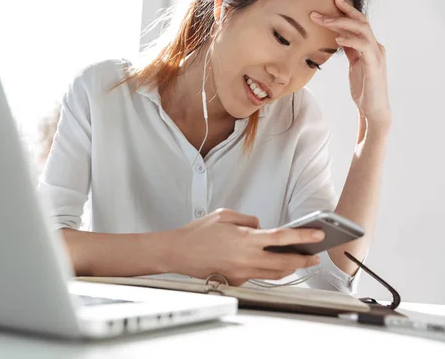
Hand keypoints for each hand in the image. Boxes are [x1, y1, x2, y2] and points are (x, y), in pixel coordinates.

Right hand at [168, 209, 324, 285]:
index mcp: (245, 239)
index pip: (283, 238)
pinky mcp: (237, 280)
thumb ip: (248, 220)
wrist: (178, 252)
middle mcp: (247, 258)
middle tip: (314, 256)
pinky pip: (259, 276)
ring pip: (275, 274)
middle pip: (285, 262)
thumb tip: (261, 227)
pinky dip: (268, 271)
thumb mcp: (224, 215)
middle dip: (304, 259)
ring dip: (290, 268)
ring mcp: (242, 272)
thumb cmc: (197, 234)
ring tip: (298, 261)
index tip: (317, 234)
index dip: (304, 236)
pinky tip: (272, 264)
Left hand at [311, 0, 390, 128]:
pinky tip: (337, 39)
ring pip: (362, 30)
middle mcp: (375, 46)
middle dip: (341, 13)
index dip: (345, 11)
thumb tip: (339, 38)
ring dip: (342, 24)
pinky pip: (363, 47)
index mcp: (369, 46)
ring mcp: (376, 54)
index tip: (332, 1)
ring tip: (325, 21)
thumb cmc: (364, 88)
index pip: (357, 23)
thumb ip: (350, 51)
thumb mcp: (354, 66)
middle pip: (360, 21)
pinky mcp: (374, 65)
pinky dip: (350, 40)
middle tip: (320, 10)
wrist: (373, 109)